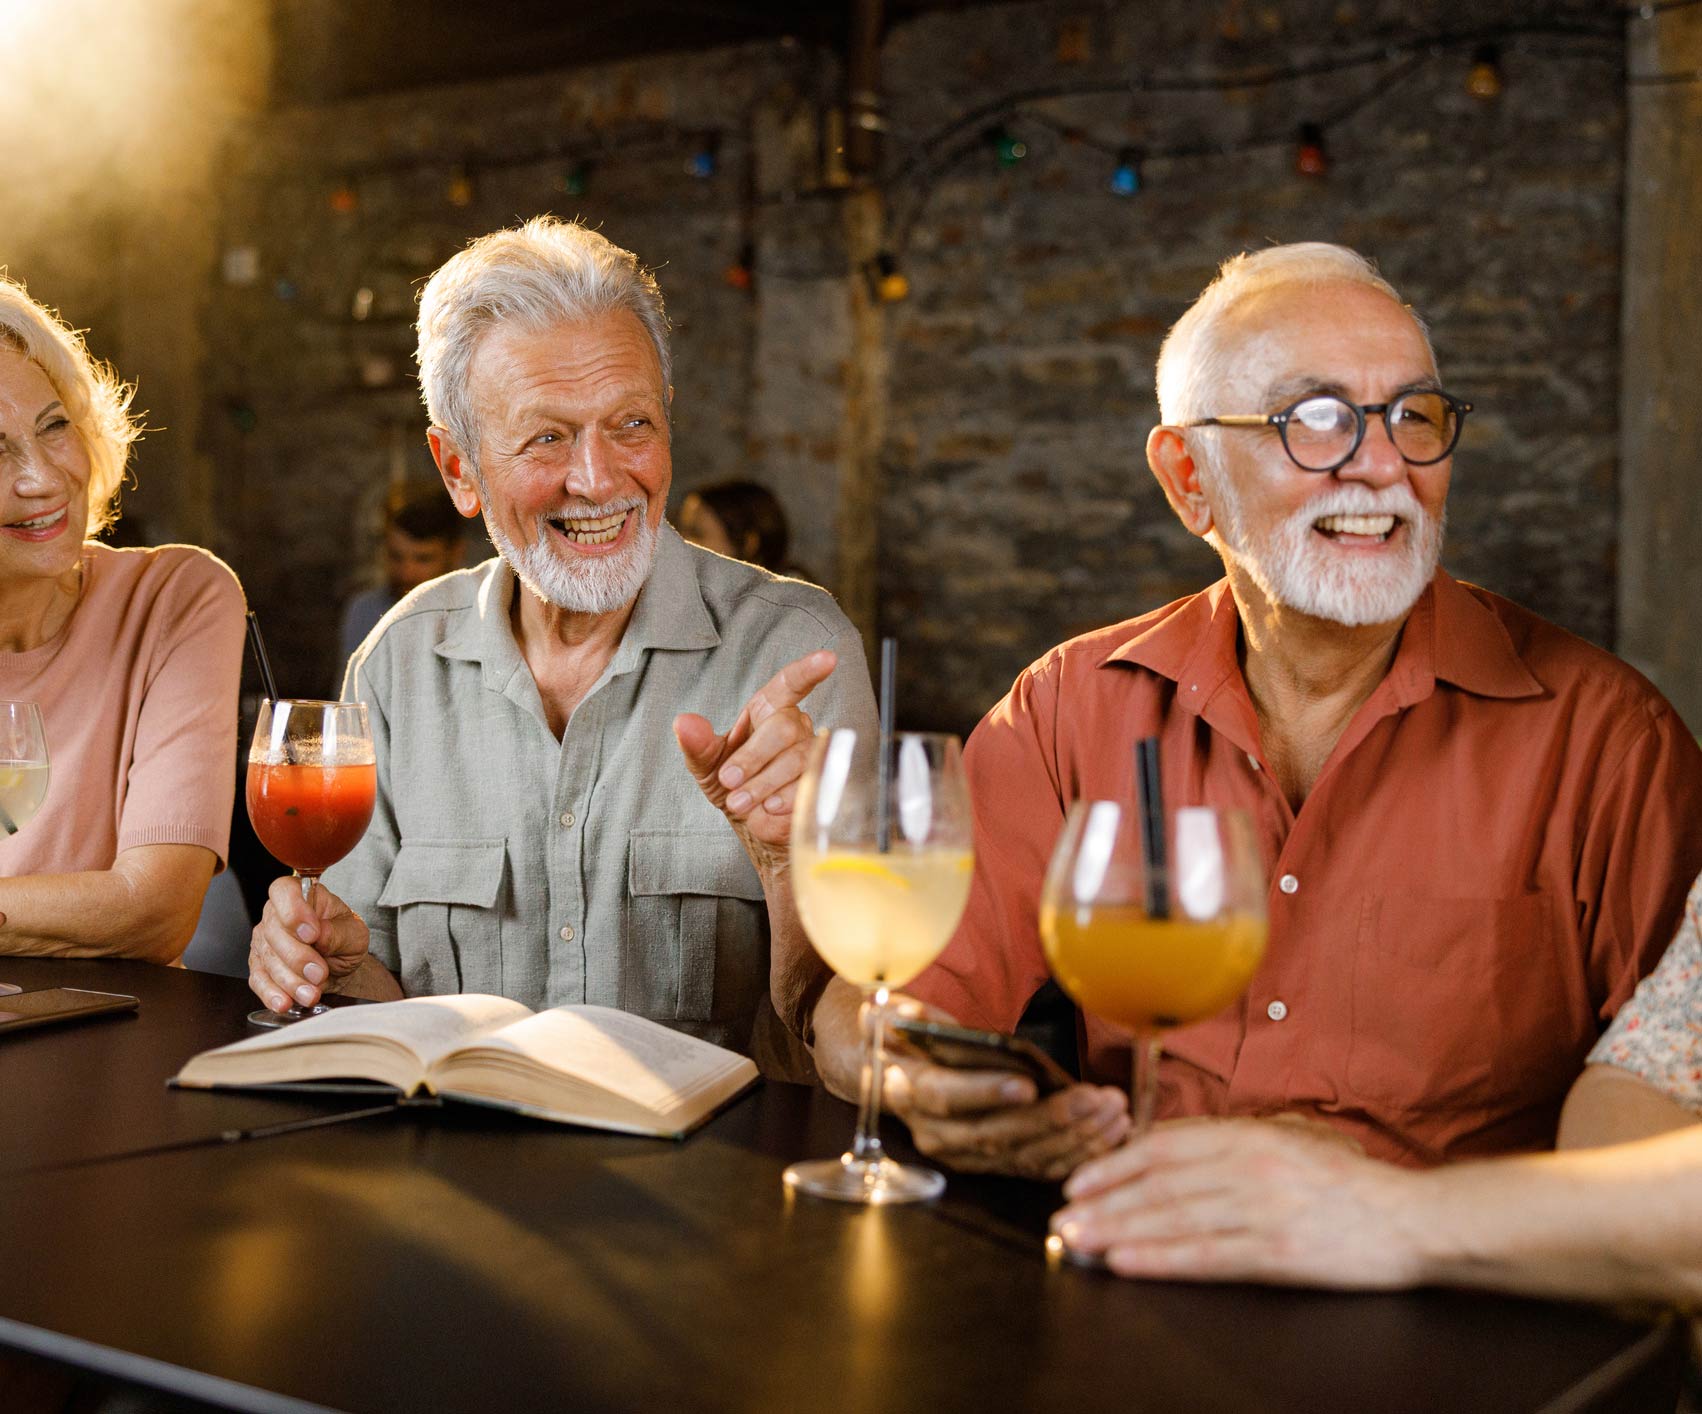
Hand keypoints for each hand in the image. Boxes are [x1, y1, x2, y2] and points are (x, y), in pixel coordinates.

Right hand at [246, 877, 371, 1014]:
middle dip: (298, 957)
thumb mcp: (354, 933)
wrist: (339, 965)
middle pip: (274, 931)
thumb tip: (320, 934)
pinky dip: (272, 993)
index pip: (284, 891)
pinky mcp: (259, 966)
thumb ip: (338, 932)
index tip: (312, 933)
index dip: (294, 911)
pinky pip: (259, 980)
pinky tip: (285, 1002)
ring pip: (268, 959)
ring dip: (290, 980)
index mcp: (302, 896)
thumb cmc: (345, 940)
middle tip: (319, 972)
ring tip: (311, 993)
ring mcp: (264, 941)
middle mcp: (276, 915)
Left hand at [674, 649, 836, 873]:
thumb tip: (683, 722)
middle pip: (783, 729)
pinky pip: (808, 787)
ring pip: (796, 760)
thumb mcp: (706, 764)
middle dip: (753, 758)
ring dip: (762, 784)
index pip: (791, 683)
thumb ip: (696, 743)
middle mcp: (796, 726)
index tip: (827, 659)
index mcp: (768, 710)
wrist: (750, 823)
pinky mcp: (821, 785)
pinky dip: (781, 799)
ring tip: (739, 801)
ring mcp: (812, 755)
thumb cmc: (732, 783)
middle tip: (729, 780)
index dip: (808, 670)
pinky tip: (768, 807)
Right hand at [880, 999, 1129, 1182]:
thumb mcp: (893, 1017)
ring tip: (1112, 1111)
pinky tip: (1110, 1132)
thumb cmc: (905, 1039)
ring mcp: (966, 1154)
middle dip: (1051, 1119)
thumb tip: (916, 1019)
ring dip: (1074, 1137)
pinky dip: (1076, 1153)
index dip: (987, 1093)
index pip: (946, 1098)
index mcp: (910, 1093)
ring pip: (1024, 1155)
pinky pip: (1038, 1166)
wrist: (890, 1072)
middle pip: (996, 1134)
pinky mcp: (993, 1163)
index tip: (1028, 1085)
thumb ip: (905, 1018)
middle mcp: (937, 1133)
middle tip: (1095, 1099)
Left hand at [1051, 1117, 1425, 1288]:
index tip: (1078, 1179)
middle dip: (1103, 1201)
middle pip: (1159, 1183)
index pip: (1165, 1145)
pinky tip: (1126, 1263)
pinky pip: (1206, 1256)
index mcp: (1250, 1135)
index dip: (1115, 1163)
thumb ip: (1234, 1141)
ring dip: (1117, 1229)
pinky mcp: (1278, 1253)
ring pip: (1173, 1217)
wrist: (1414, 1220)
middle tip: (1061, 1216)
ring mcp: (1262, 1209)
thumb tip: (1173, 1146)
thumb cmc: (1349, 1185)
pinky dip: (1160, 1259)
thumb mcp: (1289, 1142)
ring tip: (1078, 1240)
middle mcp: (1249, 1166)